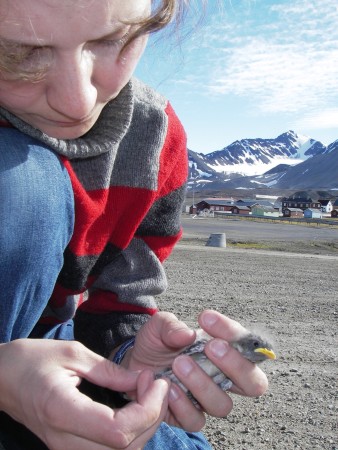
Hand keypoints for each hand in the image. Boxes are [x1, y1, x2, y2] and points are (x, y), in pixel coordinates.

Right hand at [0, 339, 169, 449]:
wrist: (2, 379)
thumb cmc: (31, 361)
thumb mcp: (72, 354)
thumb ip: (110, 370)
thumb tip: (142, 380)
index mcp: (62, 411)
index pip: (118, 431)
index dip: (146, 409)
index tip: (154, 380)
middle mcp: (64, 441)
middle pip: (125, 448)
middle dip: (152, 416)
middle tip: (155, 384)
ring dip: (144, 426)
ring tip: (146, 393)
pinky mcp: (69, 449)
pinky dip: (131, 432)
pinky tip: (133, 407)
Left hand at [124, 311, 267, 431]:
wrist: (134, 363)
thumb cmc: (156, 342)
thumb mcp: (159, 326)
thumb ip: (171, 326)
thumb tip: (187, 335)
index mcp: (226, 351)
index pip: (247, 345)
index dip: (233, 333)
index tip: (206, 319)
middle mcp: (223, 378)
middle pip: (254, 383)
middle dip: (235, 365)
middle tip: (210, 346)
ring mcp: (208, 400)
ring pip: (222, 405)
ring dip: (202, 384)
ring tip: (179, 364)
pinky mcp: (189, 416)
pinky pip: (196, 420)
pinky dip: (182, 404)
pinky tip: (168, 386)